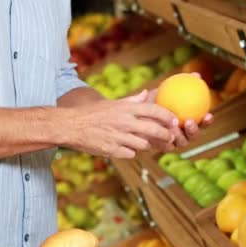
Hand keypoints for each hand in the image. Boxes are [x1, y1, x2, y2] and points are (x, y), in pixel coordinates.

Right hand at [60, 90, 176, 158]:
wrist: (70, 126)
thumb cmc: (92, 114)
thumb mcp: (111, 104)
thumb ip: (131, 101)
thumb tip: (146, 93)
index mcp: (125, 108)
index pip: (153, 110)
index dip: (167, 116)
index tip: (175, 121)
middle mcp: (124, 122)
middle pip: (154, 129)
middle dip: (165, 135)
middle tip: (169, 137)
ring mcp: (118, 137)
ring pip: (144, 144)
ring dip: (147, 144)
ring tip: (145, 142)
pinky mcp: (112, 150)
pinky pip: (131, 153)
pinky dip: (131, 151)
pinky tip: (126, 148)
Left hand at [145, 72, 212, 149]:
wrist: (135, 114)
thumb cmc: (153, 100)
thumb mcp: (164, 91)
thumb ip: (181, 84)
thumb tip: (197, 75)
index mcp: (188, 122)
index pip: (201, 123)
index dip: (207, 121)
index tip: (208, 115)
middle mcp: (183, 133)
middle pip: (193, 135)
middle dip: (194, 131)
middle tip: (190, 121)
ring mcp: (173, 142)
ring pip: (181, 142)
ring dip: (179, 135)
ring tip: (173, 126)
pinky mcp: (161, 147)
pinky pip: (166, 145)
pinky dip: (166, 140)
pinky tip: (162, 133)